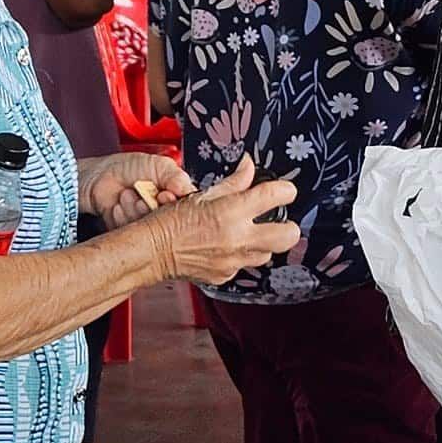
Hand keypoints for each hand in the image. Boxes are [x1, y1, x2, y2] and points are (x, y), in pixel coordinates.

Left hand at [81, 152, 194, 229]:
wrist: (95, 176)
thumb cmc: (125, 168)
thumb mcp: (157, 164)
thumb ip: (176, 176)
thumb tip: (189, 190)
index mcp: (175, 195)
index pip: (185, 208)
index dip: (175, 204)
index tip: (165, 195)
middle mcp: (161, 212)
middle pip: (168, 221)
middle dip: (154, 207)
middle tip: (147, 195)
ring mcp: (145, 223)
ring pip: (149, 228)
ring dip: (136, 210)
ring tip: (128, 194)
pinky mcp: (128, 234)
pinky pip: (131, 235)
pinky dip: (122, 218)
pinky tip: (118, 206)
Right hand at [151, 156, 300, 285]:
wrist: (152, 251)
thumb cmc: (171, 220)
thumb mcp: (203, 194)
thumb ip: (233, 182)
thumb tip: (248, 166)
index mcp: (232, 211)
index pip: (275, 196)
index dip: (285, 191)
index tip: (285, 191)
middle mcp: (237, 238)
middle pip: (288, 235)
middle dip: (289, 228)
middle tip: (280, 221)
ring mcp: (232, 260)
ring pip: (267, 254)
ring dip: (263, 243)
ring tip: (249, 234)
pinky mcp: (224, 276)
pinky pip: (243, 266)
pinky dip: (239, 257)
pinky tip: (227, 248)